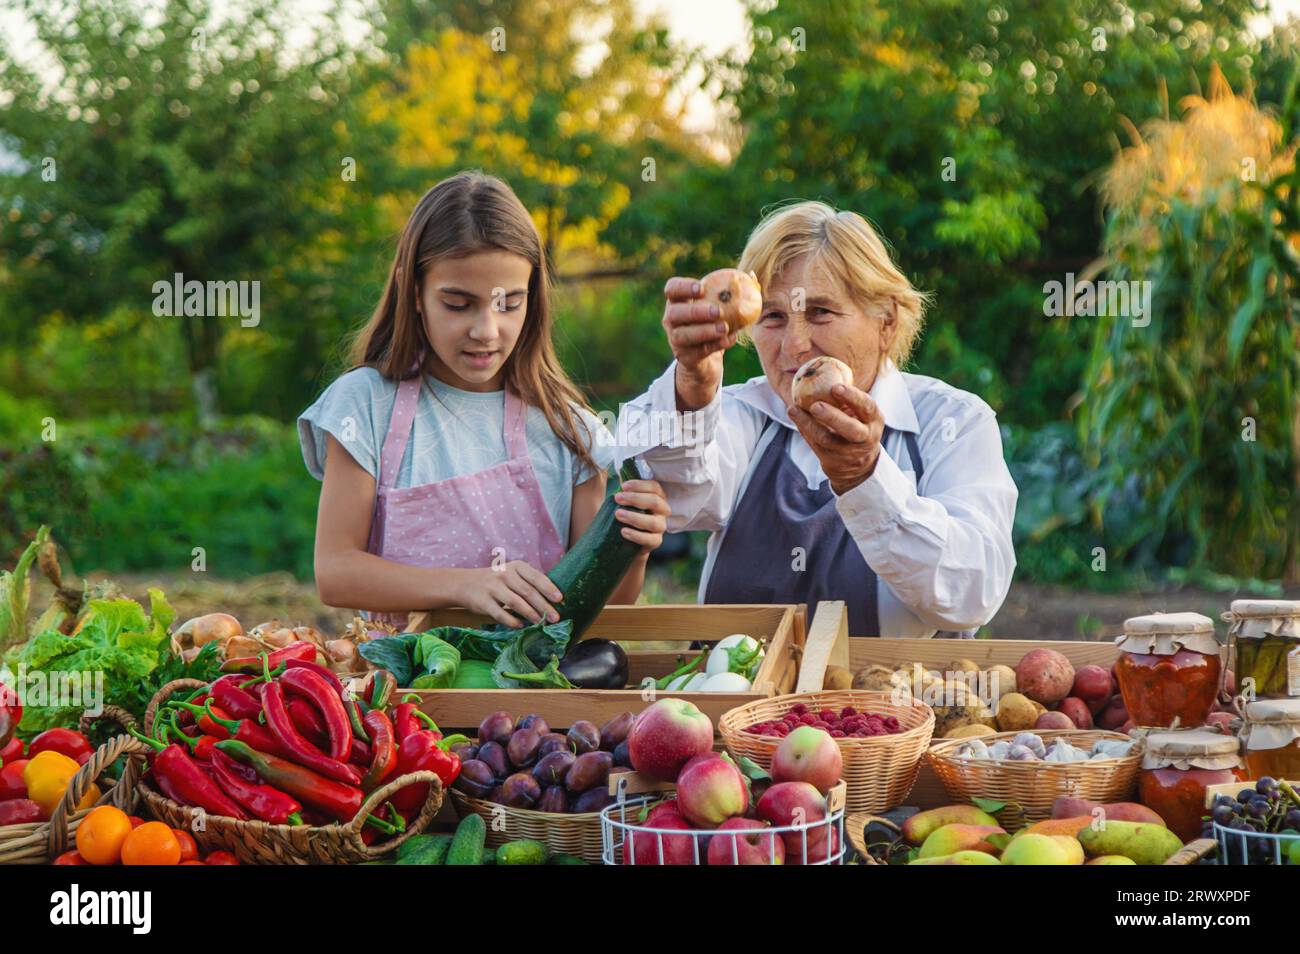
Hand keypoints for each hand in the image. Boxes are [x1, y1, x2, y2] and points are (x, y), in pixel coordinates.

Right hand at [451, 562, 563, 628]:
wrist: (465, 584)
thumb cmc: (497, 581)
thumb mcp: (512, 574)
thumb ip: (529, 583)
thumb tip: (553, 601)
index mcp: (516, 566)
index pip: (535, 577)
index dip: (548, 588)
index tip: (560, 599)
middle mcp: (504, 574)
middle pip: (528, 591)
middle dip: (543, 606)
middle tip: (555, 618)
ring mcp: (493, 587)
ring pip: (516, 602)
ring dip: (531, 614)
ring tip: (541, 623)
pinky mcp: (483, 601)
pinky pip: (500, 613)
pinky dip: (512, 621)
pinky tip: (521, 626)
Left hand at [612, 479, 670, 551]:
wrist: (628, 541)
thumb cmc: (627, 515)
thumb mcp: (627, 501)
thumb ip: (626, 491)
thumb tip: (618, 474)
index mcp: (658, 497)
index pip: (655, 487)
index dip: (639, 485)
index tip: (623, 486)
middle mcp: (663, 511)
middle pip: (655, 502)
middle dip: (635, 498)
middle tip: (617, 498)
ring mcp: (661, 527)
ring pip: (653, 522)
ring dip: (634, 517)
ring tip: (618, 514)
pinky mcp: (656, 541)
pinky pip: (649, 539)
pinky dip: (636, 535)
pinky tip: (623, 531)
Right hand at [662, 277, 737, 410]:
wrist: (707, 355)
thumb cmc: (715, 320)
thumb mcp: (722, 304)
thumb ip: (734, 290)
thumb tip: (752, 275)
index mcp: (678, 300)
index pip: (672, 288)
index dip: (683, 287)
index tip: (701, 288)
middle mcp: (671, 319)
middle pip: (674, 313)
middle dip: (695, 312)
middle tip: (718, 311)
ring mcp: (675, 339)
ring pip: (683, 335)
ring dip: (704, 331)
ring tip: (724, 328)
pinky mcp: (684, 356)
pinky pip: (698, 351)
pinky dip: (715, 345)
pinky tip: (729, 340)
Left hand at [786, 383, 884, 495]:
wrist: (858, 465)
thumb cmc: (857, 426)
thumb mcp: (861, 413)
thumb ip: (848, 398)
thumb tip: (823, 368)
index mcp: (874, 420)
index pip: (867, 407)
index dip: (852, 397)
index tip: (836, 387)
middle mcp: (865, 437)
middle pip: (850, 429)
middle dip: (833, 417)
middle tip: (815, 405)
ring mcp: (848, 452)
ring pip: (827, 439)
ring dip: (808, 424)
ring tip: (794, 409)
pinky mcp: (832, 461)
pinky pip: (815, 445)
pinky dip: (804, 429)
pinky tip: (795, 416)